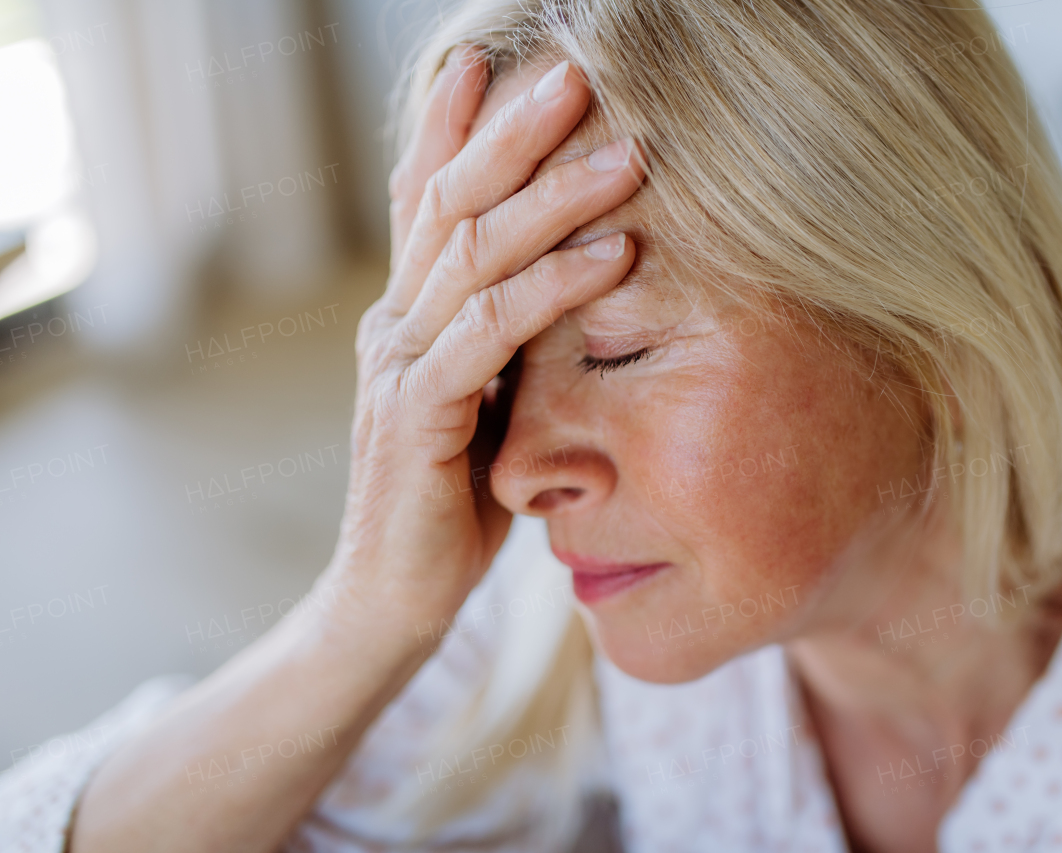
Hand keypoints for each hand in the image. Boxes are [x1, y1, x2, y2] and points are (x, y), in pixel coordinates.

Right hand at [322, 48, 645, 635]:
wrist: (393, 597)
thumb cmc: (449, 502)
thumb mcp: (483, 403)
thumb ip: (503, 342)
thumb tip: (566, 284)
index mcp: (408, 314)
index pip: (427, 201)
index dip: (456, 128)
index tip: (497, 63)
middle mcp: (394, 323)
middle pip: (450, 203)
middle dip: (515, 135)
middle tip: (577, 74)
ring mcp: (399, 364)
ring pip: (473, 254)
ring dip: (555, 199)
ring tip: (628, 157)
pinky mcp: (418, 413)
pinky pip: (489, 332)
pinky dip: (552, 288)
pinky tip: (611, 257)